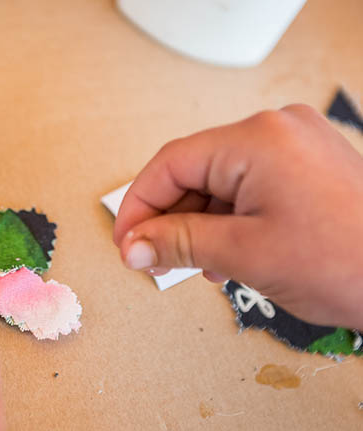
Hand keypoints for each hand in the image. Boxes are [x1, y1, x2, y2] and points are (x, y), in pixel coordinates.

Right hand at [113, 105, 362, 328]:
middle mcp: (276, 131)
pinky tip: (224, 253)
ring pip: (220, 182)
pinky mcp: (306, 167)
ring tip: (194, 264)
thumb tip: (134, 245)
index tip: (125, 241)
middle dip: (170, 219)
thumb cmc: (350, 261)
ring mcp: (295, 146)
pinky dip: (228, 220)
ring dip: (198, 224)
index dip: (139, 205)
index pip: (171, 164)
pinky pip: (248, 187)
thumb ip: (177, 243)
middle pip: (194, 171)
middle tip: (152, 258)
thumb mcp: (244, 254)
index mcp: (258, 140)